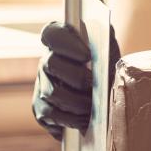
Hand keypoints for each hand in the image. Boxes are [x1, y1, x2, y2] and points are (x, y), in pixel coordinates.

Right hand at [31, 21, 119, 140]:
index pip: (52, 33)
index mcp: (61, 43)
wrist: (104, 100)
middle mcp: (46, 61)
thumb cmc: (107, 71)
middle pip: (51, 64)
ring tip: (94, 108)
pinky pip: (51, 115)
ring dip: (76, 103)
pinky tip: (85, 121)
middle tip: (96, 87)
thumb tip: (106, 29)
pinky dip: (70, 120)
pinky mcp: (41, 109)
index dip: (67, 43)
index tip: (86, 55)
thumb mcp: (109, 54)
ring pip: (51, 93)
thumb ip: (105, 40)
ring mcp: (41, 85)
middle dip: (77, 78)